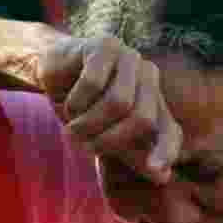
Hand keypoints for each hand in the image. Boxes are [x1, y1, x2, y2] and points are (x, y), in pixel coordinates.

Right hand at [37, 36, 180, 184]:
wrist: (52, 72)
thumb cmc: (82, 106)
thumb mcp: (106, 135)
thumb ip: (132, 153)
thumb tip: (163, 177)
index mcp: (155, 100)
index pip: (170, 130)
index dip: (166, 150)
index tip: (155, 171)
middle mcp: (149, 77)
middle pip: (142, 118)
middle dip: (107, 140)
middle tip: (82, 145)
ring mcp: (129, 57)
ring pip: (118, 102)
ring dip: (87, 123)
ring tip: (70, 127)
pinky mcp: (105, 45)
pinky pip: (94, 83)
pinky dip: (75, 101)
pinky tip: (67, 101)